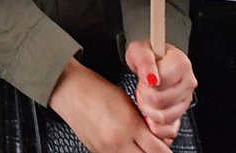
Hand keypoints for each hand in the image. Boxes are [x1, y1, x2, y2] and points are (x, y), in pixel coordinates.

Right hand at [47, 58, 169, 152]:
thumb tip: (156, 138)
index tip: (166, 145)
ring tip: (139, 145)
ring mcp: (105, 150)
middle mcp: (117, 142)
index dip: (165, 149)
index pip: (158, 150)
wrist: (69, 89)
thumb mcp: (127, 102)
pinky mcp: (96, 152)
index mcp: (129, 125)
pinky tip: (125, 145)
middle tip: (155, 147)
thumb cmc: (95, 89)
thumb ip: (143, 122)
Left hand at [125, 42, 195, 141]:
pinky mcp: (182, 114)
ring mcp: (186, 100)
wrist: (151, 63)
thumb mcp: (139, 51)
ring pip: (164, 117)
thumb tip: (152, 79)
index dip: (145, 84)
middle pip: (161, 102)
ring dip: (149, 110)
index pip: (160, 84)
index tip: (143, 78)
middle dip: (144, 97)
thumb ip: (145, 62)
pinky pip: (170, 130)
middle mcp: (188, 82)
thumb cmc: (147, 55)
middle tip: (142, 88)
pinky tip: (151, 114)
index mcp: (181, 64)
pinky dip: (156, 125)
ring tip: (147, 97)